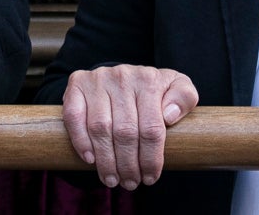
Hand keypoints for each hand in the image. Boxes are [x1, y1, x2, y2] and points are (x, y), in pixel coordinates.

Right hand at [60, 65, 198, 189]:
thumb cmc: (153, 90)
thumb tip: (169, 116)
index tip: (150, 178)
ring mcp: (98, 79)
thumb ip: (184, 98)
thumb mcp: (177, 87)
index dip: (150, 159)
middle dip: (128, 165)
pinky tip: (90, 160)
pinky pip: (75, 117)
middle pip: (125, 132)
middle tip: (130, 183)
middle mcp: (122, 76)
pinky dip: (81, 141)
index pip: (151, 128)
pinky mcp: (77, 84)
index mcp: (149, 79)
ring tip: (112, 179)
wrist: (124, 75)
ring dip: (106, 160)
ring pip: (100, 128)